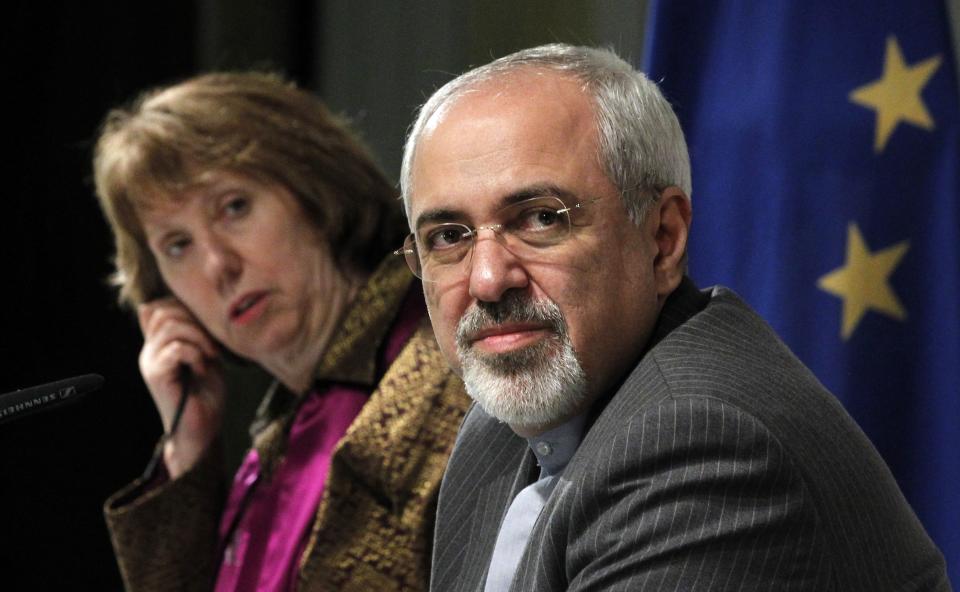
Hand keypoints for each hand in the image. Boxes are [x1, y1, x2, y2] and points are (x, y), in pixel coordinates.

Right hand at [138, 298, 225, 478]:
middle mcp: (150, 350)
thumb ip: (197, 334)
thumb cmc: (207, 395)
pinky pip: (176, 349)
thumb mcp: (206, 356)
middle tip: (212, 346)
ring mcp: (150, 362)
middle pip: (165, 311)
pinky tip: (201, 370)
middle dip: (196, 321)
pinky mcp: (156, 375)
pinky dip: (196, 355)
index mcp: (159, 344)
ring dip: (199, 338)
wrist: (201, 430)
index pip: (159, 306)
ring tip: (210, 357)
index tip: (207, 331)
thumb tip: (197, 311)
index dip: (185, 308)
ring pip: (171, 326)